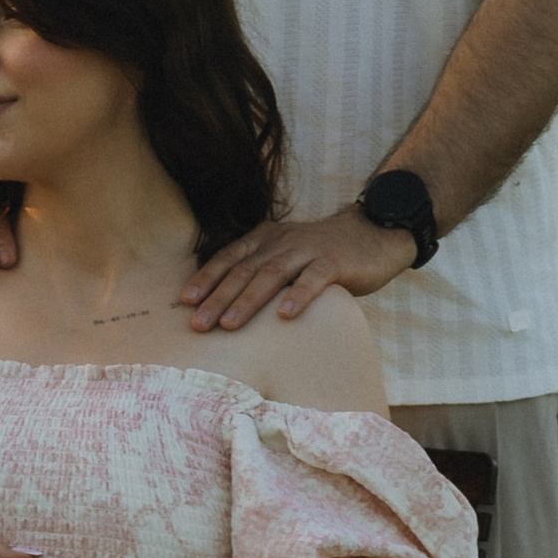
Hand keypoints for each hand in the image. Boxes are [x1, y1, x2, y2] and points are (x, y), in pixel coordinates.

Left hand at [181, 204, 416, 331]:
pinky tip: (285, 316)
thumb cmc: (323, 254)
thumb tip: (226, 306)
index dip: (207, 278)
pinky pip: (313, 279)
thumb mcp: (286, 255)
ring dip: (247, 301)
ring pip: (272, 275)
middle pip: (244, 270)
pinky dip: (298, 296)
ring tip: (228, 325)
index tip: (185, 301)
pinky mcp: (334, 261)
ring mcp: (308, 249)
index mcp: (266, 239)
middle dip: (218, 298)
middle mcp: (282, 241)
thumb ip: (262, 271)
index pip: (229, 258)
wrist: (373, 232)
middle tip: (198, 323)